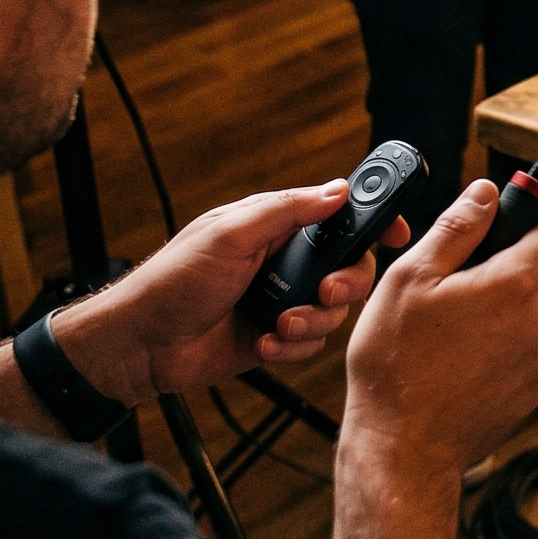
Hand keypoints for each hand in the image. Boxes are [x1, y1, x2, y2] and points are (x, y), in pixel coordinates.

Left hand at [55, 180, 405, 407]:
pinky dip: (294, 348)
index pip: (338, 214)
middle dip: (347, 281)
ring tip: (281, 326)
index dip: (373, 219)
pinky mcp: (276, 339)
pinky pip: (311, 344)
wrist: (141, 345)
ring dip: (314, 321)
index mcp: (276, 226)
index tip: (396, 230)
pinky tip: (265, 345)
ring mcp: (282, 301)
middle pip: (349, 265)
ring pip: (334, 310)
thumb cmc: (173, 280)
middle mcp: (285, 261)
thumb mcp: (230, 234)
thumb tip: (338, 190)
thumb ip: (287, 211)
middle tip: (326, 290)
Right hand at [338, 179, 537, 474]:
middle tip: (448, 293)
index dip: (536, 220)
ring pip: (524, 319)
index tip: (506, 225)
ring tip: (444, 339)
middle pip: (533, 278)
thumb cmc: (396, 365)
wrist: (402, 450)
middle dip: (499, 275)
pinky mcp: (530, 395)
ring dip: (495, 317)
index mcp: (513, 285)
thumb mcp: (410, 280)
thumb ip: (456, 229)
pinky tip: (454, 369)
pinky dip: (495, 354)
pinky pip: (520, 356)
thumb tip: (487, 193)